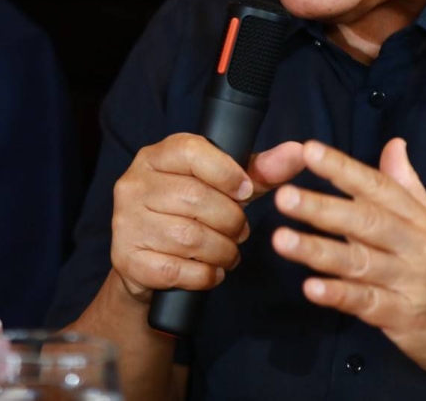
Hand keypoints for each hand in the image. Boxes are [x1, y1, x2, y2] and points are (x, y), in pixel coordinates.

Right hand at [110, 134, 304, 302]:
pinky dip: (205, 275)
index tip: (246, 191)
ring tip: (229, 252)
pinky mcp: (126, 259)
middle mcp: (133, 184)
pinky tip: (211, 271)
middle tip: (241, 232)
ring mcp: (125, 222)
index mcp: (155, 156)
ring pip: (189, 237)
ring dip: (222, 251)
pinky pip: (176, 269)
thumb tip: (299, 152)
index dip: (226, 172)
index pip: (191, 151)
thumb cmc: (192, 214)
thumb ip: (260, 171)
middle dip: (231, 221)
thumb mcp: (223, 187)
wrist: (150, 264)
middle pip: (195, 198)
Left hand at [271, 138, 425, 390]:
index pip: (378, 187)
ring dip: (317, 251)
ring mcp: (408, 283)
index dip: (343, 168)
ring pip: (359, 262)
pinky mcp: (402, 318)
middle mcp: (414, 245)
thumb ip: (406, 184)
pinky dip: (338, 295)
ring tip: (281, 240)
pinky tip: (311, 288)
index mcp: (418, 218)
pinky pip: (366, 303)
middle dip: (322, 208)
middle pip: (365, 222)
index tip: (309, 150)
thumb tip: (393, 144)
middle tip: (283, 195)